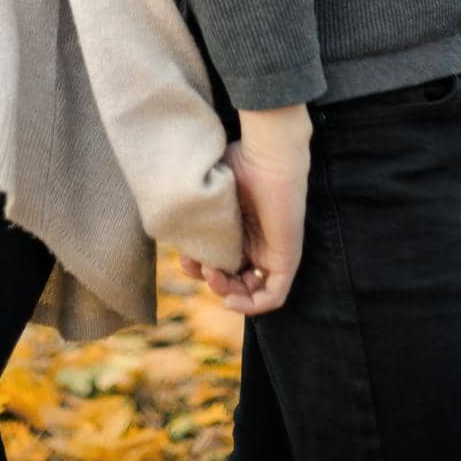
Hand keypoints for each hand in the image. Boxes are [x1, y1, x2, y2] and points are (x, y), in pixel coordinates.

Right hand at [180, 126, 309, 314]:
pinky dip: (250, 305)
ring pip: (250, 290)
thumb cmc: (240, 161)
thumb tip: (174, 232)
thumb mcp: (210, 192)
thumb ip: (195, 211)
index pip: (220, 259)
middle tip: (197, 265)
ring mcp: (271, 251)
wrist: (267, 154)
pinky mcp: (286, 259)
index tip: (184, 256)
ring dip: (226, 292)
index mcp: (238, 225)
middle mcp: (255, 240)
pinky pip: (273, 295)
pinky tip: (229, 299)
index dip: (199, 265)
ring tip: (212, 274)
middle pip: (232, 277)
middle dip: (210, 280)